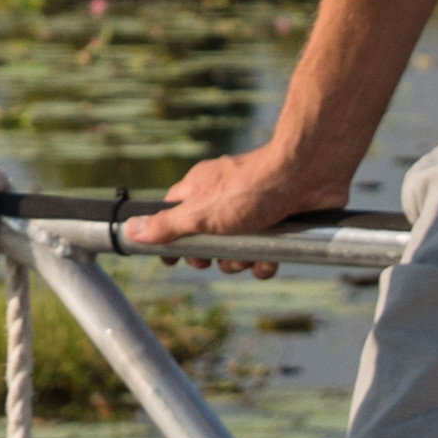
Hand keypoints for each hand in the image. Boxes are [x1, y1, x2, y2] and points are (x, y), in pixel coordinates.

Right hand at [124, 137, 353, 250]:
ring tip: (250, 253)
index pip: (172, 217)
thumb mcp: (200, 213)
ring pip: (237, 252)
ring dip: (242, 262)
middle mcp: (223, 200)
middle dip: (211, 258)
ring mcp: (252, 212)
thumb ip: (166, 225)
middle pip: (206, 241)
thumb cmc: (250, 188)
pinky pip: (265, 254)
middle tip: (211, 260)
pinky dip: (267, 260)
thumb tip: (130, 230)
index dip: (171, 241)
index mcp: (199, 191)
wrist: (306, 175)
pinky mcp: (277, 224)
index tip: (172, 260)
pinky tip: (271, 255)